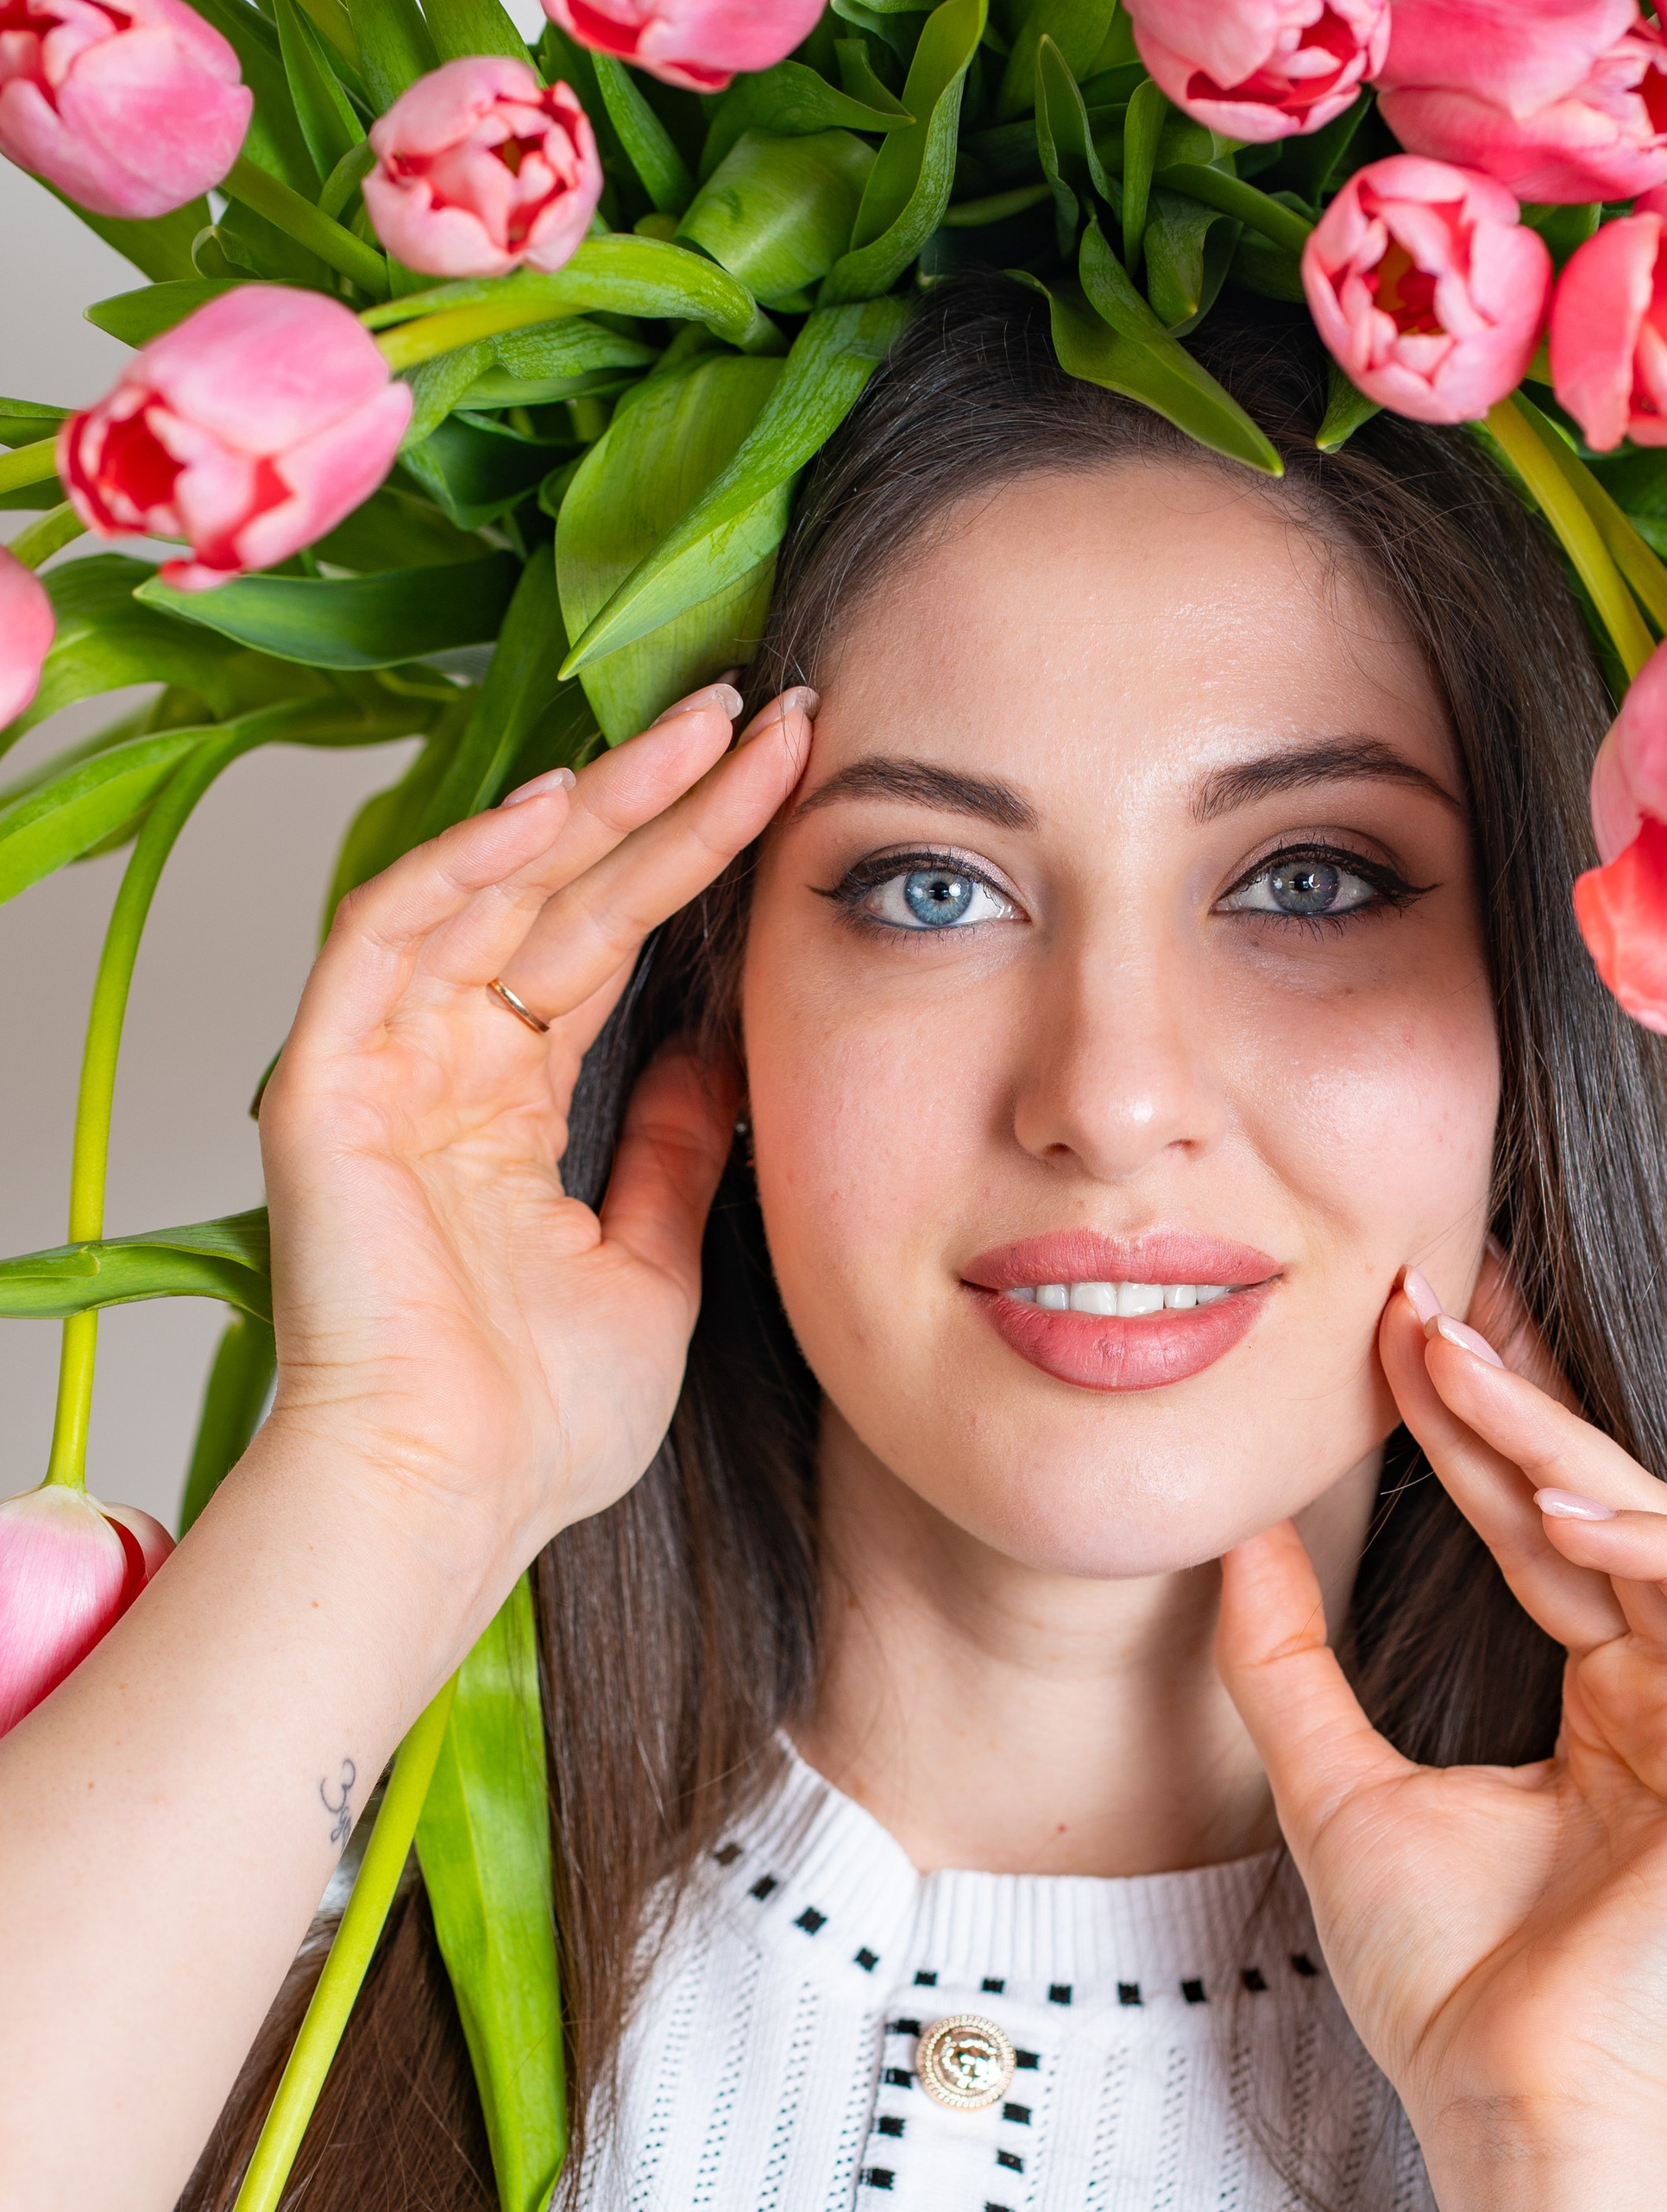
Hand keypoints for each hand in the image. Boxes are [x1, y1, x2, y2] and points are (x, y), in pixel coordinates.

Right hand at [254, 684, 814, 1601]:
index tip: (793, 780)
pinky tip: (558, 804)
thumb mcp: (652, 1260)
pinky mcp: (328, 1081)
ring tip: (700, 730)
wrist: (450, 1501)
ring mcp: (383, 1067)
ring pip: (493, 890)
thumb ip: (674, 1145)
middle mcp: (444, 1068)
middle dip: (667, 797)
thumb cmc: (537, 1425)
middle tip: (767, 710)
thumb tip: (719, 1050)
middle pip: (569, 895)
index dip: (699, 855)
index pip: (615, 943)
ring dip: (596, 803)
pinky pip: (390, 935)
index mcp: (509, 1109)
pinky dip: (467, 863)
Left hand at [1216, 1280, 1666, 2149]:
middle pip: (1605, 1509)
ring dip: (1577, 1456)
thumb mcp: (1327, 1783)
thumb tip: (1235, 1536)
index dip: (1473, 1430)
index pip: (1537, 1529)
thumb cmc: (1432, 1976)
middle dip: (1519, 1401)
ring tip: (1477, 1391)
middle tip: (1431, 1305)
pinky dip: (1659, 1553)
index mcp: (1597, 1702)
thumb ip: (1287, 1660)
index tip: (1394, 1337)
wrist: (1496, 2097)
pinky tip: (1567, 1512)